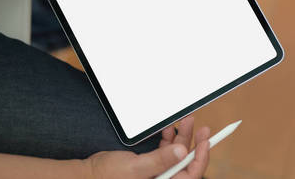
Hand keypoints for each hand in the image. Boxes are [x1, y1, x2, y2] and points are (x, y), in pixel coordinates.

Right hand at [84, 116, 209, 178]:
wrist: (88, 174)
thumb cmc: (107, 176)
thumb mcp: (136, 168)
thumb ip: (161, 160)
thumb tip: (182, 151)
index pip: (191, 175)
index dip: (201, 157)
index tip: (206, 140)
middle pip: (186, 163)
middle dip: (194, 144)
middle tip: (202, 127)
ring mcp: (157, 174)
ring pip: (177, 155)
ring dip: (181, 138)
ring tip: (186, 121)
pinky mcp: (150, 166)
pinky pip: (166, 152)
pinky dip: (169, 140)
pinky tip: (170, 129)